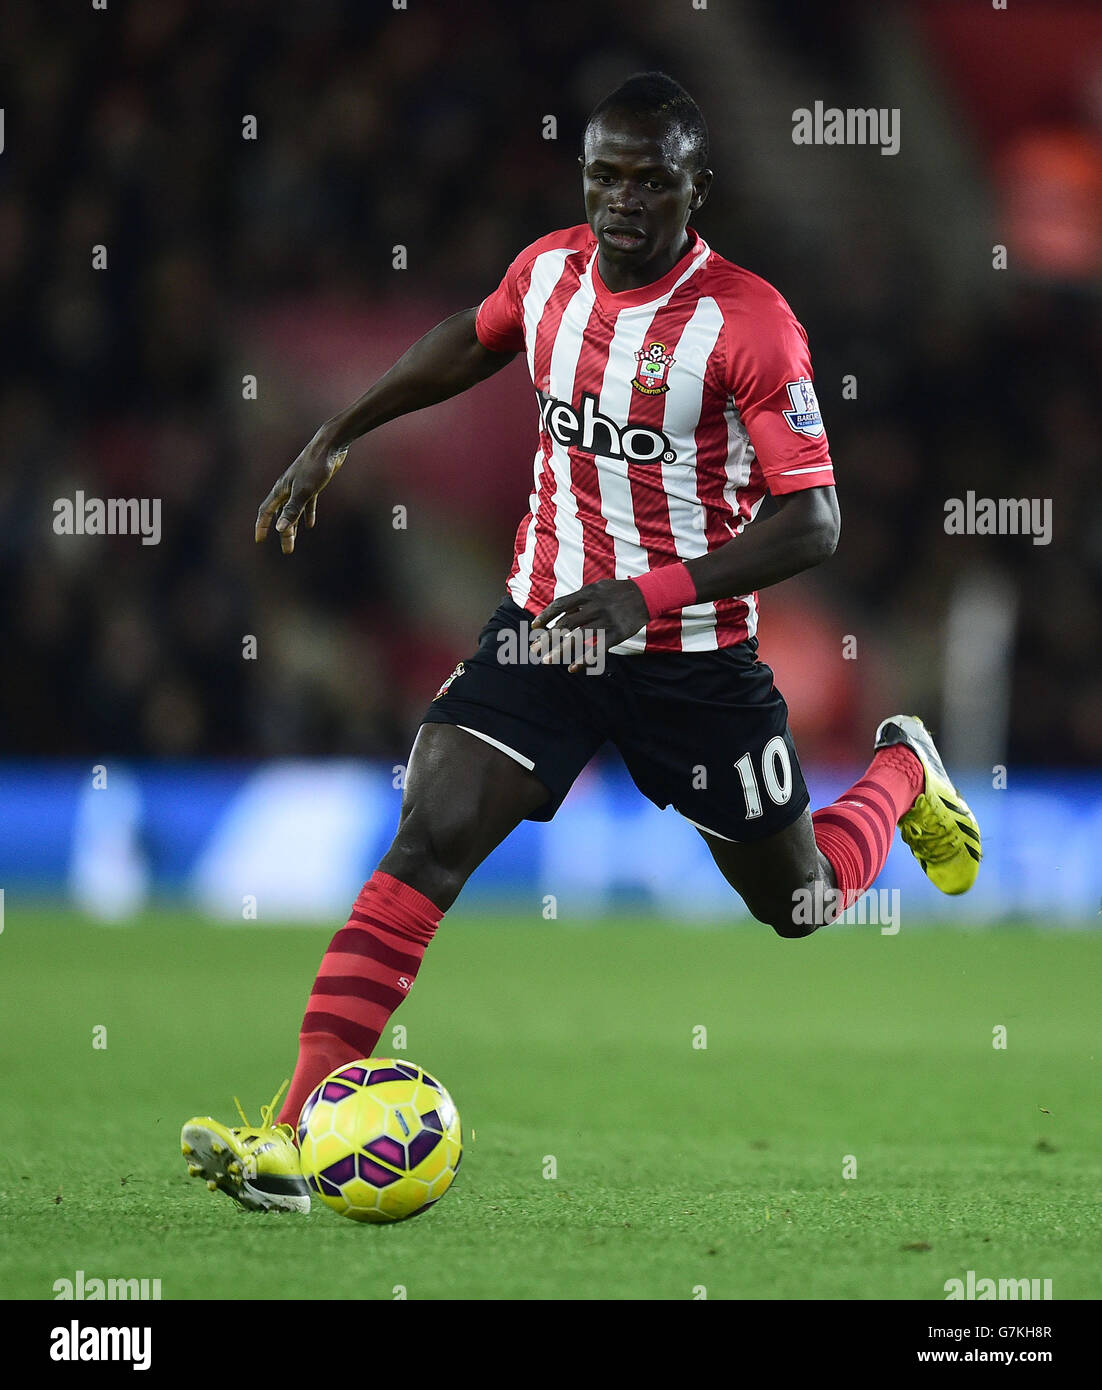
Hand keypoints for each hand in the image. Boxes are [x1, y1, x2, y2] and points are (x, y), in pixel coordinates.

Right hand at [255, 429, 348, 553]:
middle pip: (281, 514)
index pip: (266, 511)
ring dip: (293, 526)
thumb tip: (279, 529)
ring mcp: (300, 486)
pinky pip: (307, 504)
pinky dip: (307, 514)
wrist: (330, 446)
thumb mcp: (304, 492)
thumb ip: (292, 510)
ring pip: (293, 510)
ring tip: (294, 540)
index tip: (259, 540)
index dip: (262, 526)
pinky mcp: (313, 484)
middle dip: (283, 533)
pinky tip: (310, 525)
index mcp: (281, 490)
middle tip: (287, 550)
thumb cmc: (315, 467)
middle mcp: (287, 488)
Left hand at [529, 578, 648, 672]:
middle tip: (533, 649)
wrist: (646, 595)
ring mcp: (606, 621)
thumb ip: (579, 599)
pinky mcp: (617, 634)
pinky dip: (585, 660)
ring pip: (578, 638)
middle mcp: (594, 607)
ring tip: (546, 661)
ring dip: (560, 651)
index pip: (560, 605)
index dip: (546, 616)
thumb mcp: (597, 588)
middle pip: (565, 624)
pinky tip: (573, 668)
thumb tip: (560, 613)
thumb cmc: (617, 592)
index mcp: (587, 594)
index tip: (534, 626)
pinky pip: (598, 649)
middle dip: (547, 638)